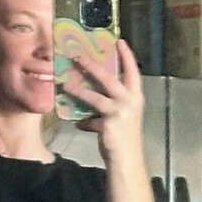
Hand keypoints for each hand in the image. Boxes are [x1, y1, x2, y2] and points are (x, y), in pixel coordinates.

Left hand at [61, 37, 144, 163]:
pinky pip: (89, 120)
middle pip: (108, 78)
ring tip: (65, 84)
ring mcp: (119, 112)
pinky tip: (77, 123)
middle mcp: (130, 101)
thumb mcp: (123, 116)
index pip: (133, 71)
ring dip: (78, 90)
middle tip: (77, 56)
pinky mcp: (108, 124)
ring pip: (95, 96)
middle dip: (91, 66)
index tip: (119, 41)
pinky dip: (83, 122)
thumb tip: (91, 100)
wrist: (127, 160)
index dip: (127, 56)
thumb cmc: (125, 137)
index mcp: (136, 96)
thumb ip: (110, 105)